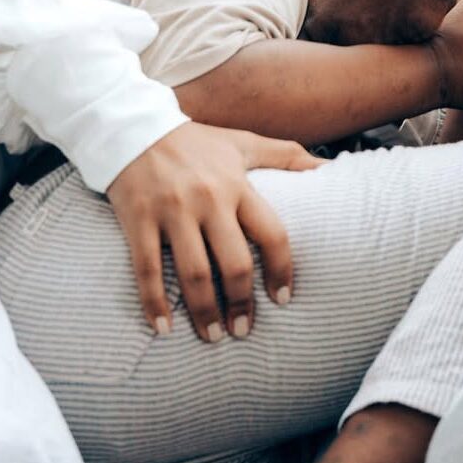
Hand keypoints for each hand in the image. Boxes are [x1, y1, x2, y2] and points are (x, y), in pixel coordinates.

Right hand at [107, 122, 320, 341]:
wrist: (131, 126)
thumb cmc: (194, 141)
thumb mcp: (243, 142)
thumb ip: (287, 156)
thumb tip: (330, 167)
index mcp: (237, 185)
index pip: (271, 234)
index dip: (281, 270)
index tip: (283, 299)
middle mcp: (208, 200)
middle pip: (234, 262)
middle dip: (242, 301)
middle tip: (244, 330)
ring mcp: (171, 212)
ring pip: (193, 273)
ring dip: (204, 312)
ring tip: (213, 336)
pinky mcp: (138, 219)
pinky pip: (146, 269)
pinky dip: (154, 303)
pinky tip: (163, 328)